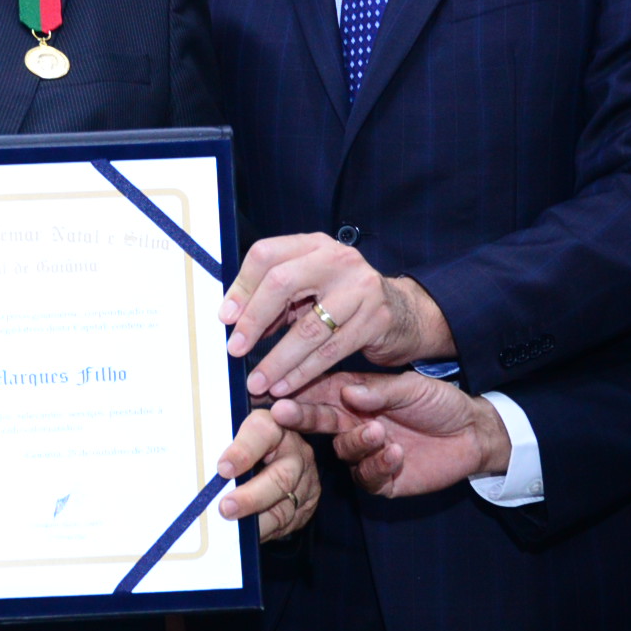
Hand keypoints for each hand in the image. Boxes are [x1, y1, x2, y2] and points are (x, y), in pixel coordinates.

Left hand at [214, 409, 318, 540]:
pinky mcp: (306, 504)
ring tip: (232, 527)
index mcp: (275, 425)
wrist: (280, 451)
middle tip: (225, 508)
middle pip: (280, 477)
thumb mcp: (236, 427)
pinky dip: (264, 530)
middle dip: (251, 497)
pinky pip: (287, 523)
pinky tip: (245, 534)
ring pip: (284, 505)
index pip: (262, 432)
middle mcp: (295, 452)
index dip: (243, 451)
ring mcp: (305, 480)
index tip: (223, 468)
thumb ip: (220, 433)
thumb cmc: (247, 440)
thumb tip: (187, 444)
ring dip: (257, 520)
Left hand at [221, 233, 453, 398]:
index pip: (267, 254)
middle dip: (253, 320)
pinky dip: (302, 373)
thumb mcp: (311, 288)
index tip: (225, 317)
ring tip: (257, 381)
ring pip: (307, 328)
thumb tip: (235, 320)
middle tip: (235, 349)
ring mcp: (361, 288)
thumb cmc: (345, 301)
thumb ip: (277, 299)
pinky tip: (285, 386)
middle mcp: (338, 259)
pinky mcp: (376, 320)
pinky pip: (330, 352)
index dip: (241, 286)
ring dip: (276, 360)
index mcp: (315, 245)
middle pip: (282, 282)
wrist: (404, 312)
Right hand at [274, 371, 510, 496]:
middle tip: (284, 413)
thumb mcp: (412, 387)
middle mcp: (354, 424)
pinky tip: (396, 453)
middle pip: (318, 421)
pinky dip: (379, 464)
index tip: (273, 388)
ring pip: (343, 451)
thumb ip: (380, 391)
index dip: (296, 390)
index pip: (319, 391)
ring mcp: (365, 453)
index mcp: (355, 396)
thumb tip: (346, 390)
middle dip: (300, 417)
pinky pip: (368, 476)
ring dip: (357, 442)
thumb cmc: (440, 403)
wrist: (473, 434)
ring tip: (378, 432)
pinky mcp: (381, 479)